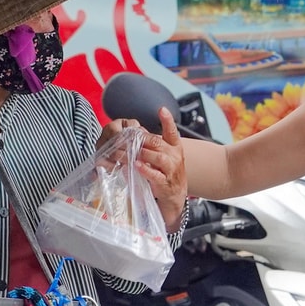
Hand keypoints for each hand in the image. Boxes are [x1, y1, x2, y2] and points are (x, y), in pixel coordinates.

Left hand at [132, 108, 186, 229]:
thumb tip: (135, 133)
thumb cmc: (166, 173)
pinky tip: (136, 166)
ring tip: (130, 152)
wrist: (175, 196)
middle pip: (159, 143)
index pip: (172, 132)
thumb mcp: (164, 156)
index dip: (167, 120)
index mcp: (175, 148)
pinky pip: (155, 175)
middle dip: (143, 139)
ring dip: (142, 154)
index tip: (162, 109)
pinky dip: (145, 170)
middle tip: (128, 137)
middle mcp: (175, 157)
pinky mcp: (165, 183)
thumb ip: (153, 146)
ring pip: (158, 157)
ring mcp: (171, 171)